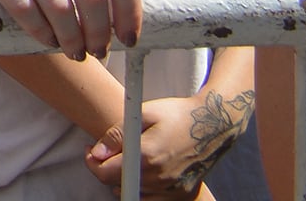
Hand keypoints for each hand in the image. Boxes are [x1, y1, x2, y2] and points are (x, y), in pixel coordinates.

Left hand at [87, 89, 249, 196]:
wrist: (214, 124)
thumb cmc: (176, 114)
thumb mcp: (142, 113)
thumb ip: (116, 135)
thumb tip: (96, 153)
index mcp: (146, 155)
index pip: (105, 173)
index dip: (92, 163)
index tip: (92, 152)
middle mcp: (159, 176)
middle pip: (118, 184)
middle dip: (108, 169)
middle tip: (110, 153)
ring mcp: (173, 188)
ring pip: (135, 194)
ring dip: (126, 180)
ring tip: (131, 160)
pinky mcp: (184, 193)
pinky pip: (154, 200)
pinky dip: (145, 190)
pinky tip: (146, 172)